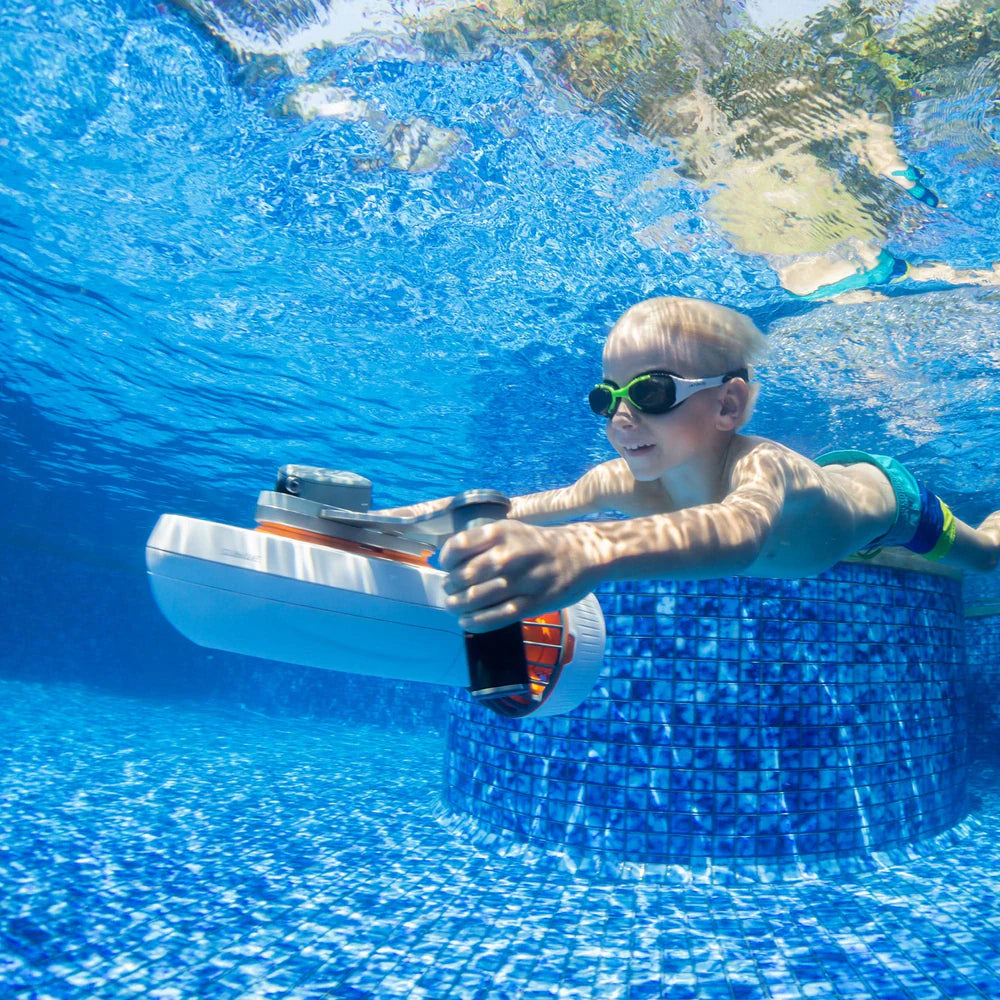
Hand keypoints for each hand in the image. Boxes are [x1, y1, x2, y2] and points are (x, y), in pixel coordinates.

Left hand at [438, 520, 598, 632]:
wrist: (581, 554)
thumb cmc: (537, 545)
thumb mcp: (511, 530)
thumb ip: (482, 542)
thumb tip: (447, 561)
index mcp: (502, 532)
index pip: (458, 547)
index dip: (445, 560)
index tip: (445, 567)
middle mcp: (511, 554)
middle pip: (463, 576)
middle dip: (450, 587)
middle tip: (450, 590)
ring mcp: (524, 580)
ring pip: (477, 598)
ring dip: (459, 606)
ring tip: (455, 607)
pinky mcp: (535, 602)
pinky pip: (498, 616)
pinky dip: (477, 623)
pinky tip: (467, 622)